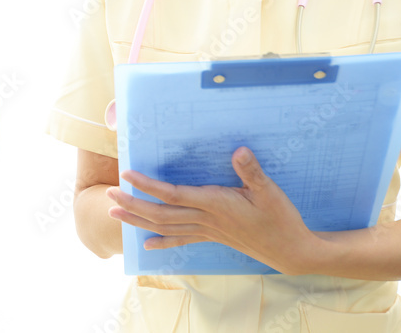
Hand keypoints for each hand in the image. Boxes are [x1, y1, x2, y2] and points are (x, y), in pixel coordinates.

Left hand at [106, 147, 318, 274]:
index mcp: (215, 204)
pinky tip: (146, 245)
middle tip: (108, 196)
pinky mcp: (212, 238)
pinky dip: (162, 241)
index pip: (173, 194)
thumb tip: (238, 150)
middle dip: (132, 205)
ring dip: (138, 221)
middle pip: (161, 213)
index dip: (148, 186)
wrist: (291, 250)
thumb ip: (251, 171)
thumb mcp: (269, 191)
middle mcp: (206, 219)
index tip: (127, 175)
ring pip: (165, 227)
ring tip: (114, 215)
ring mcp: (207, 231)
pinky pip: (182, 240)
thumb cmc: (281, 218)